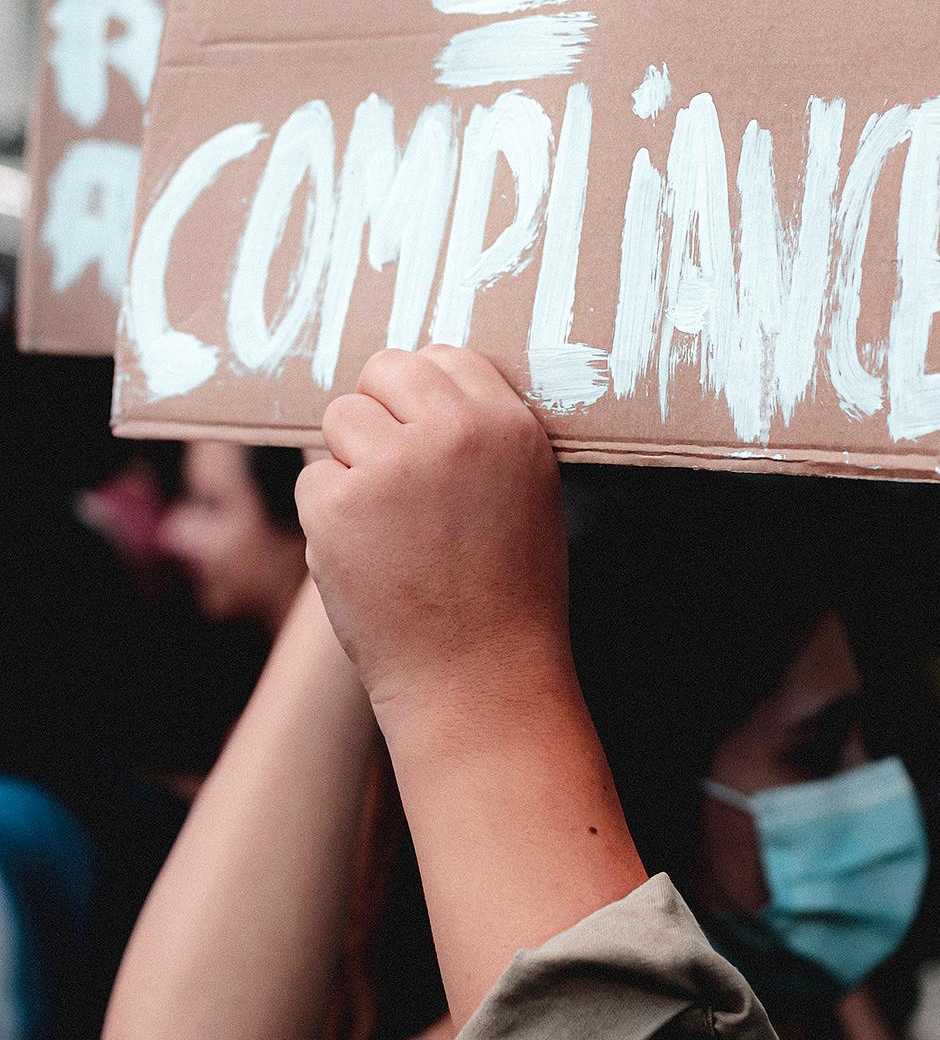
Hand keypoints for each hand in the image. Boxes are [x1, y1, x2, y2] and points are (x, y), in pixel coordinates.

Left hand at [296, 347, 569, 727]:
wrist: (480, 682)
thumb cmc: (506, 595)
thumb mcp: (525, 493)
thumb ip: (480, 434)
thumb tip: (419, 382)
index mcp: (508, 426)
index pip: (444, 357)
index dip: (423, 396)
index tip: (423, 437)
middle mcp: (453, 434)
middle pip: (383, 371)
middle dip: (378, 413)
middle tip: (391, 474)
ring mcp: (392, 468)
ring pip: (339, 418)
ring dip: (350, 462)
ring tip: (387, 524)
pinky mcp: (337, 508)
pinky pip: (313, 479)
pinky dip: (329, 518)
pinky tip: (369, 559)